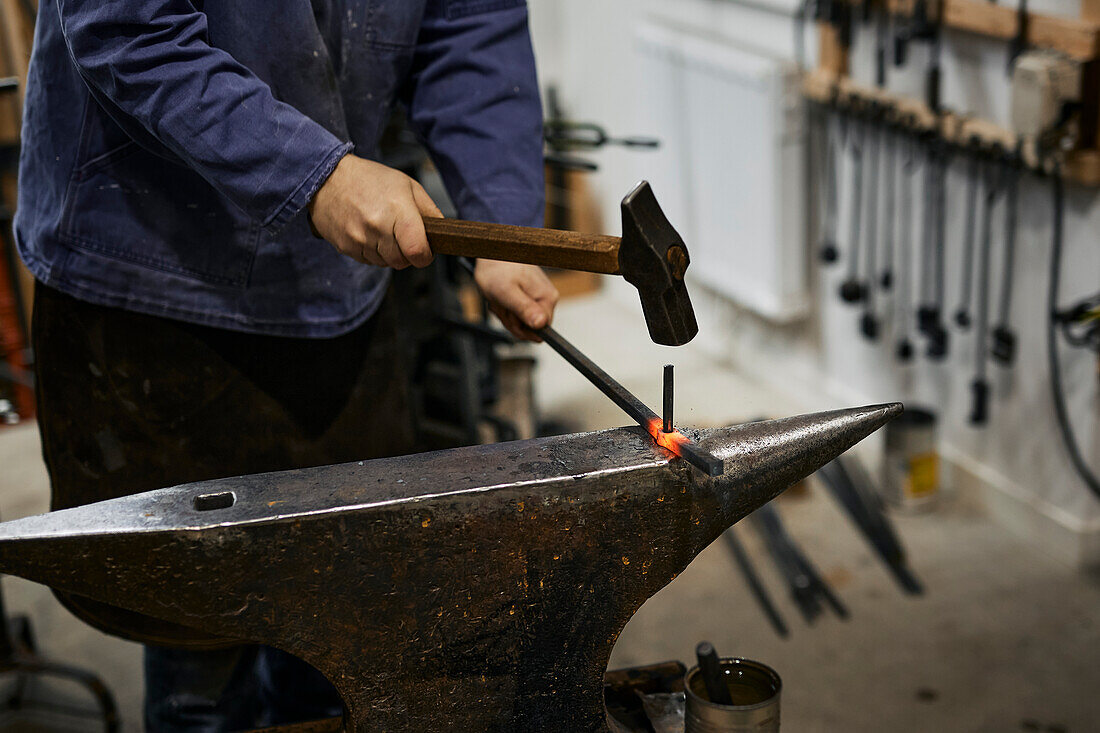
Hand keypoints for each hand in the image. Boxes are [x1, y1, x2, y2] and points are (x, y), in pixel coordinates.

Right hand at [308, 154, 442, 267]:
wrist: (328, 178)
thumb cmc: (370, 179)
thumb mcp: (407, 185)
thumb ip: (429, 210)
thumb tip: (442, 233)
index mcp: (397, 210)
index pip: (417, 251)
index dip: (425, 256)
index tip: (425, 251)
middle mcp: (377, 226)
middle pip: (402, 261)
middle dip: (406, 253)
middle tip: (401, 235)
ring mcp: (359, 238)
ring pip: (385, 263)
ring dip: (388, 253)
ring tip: (382, 229)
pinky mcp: (345, 247)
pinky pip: (368, 261)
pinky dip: (372, 252)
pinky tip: (368, 232)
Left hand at [474, 261, 559, 341]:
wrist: (492, 254)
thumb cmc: (497, 270)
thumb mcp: (506, 293)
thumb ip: (524, 309)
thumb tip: (541, 324)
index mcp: (547, 298)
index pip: (539, 332)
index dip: (520, 327)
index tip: (509, 314)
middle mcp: (547, 298)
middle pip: (530, 328)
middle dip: (510, 319)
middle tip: (501, 303)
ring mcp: (539, 297)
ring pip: (522, 321)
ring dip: (506, 313)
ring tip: (501, 298)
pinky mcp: (531, 296)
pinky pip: (518, 313)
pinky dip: (506, 308)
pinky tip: (502, 296)